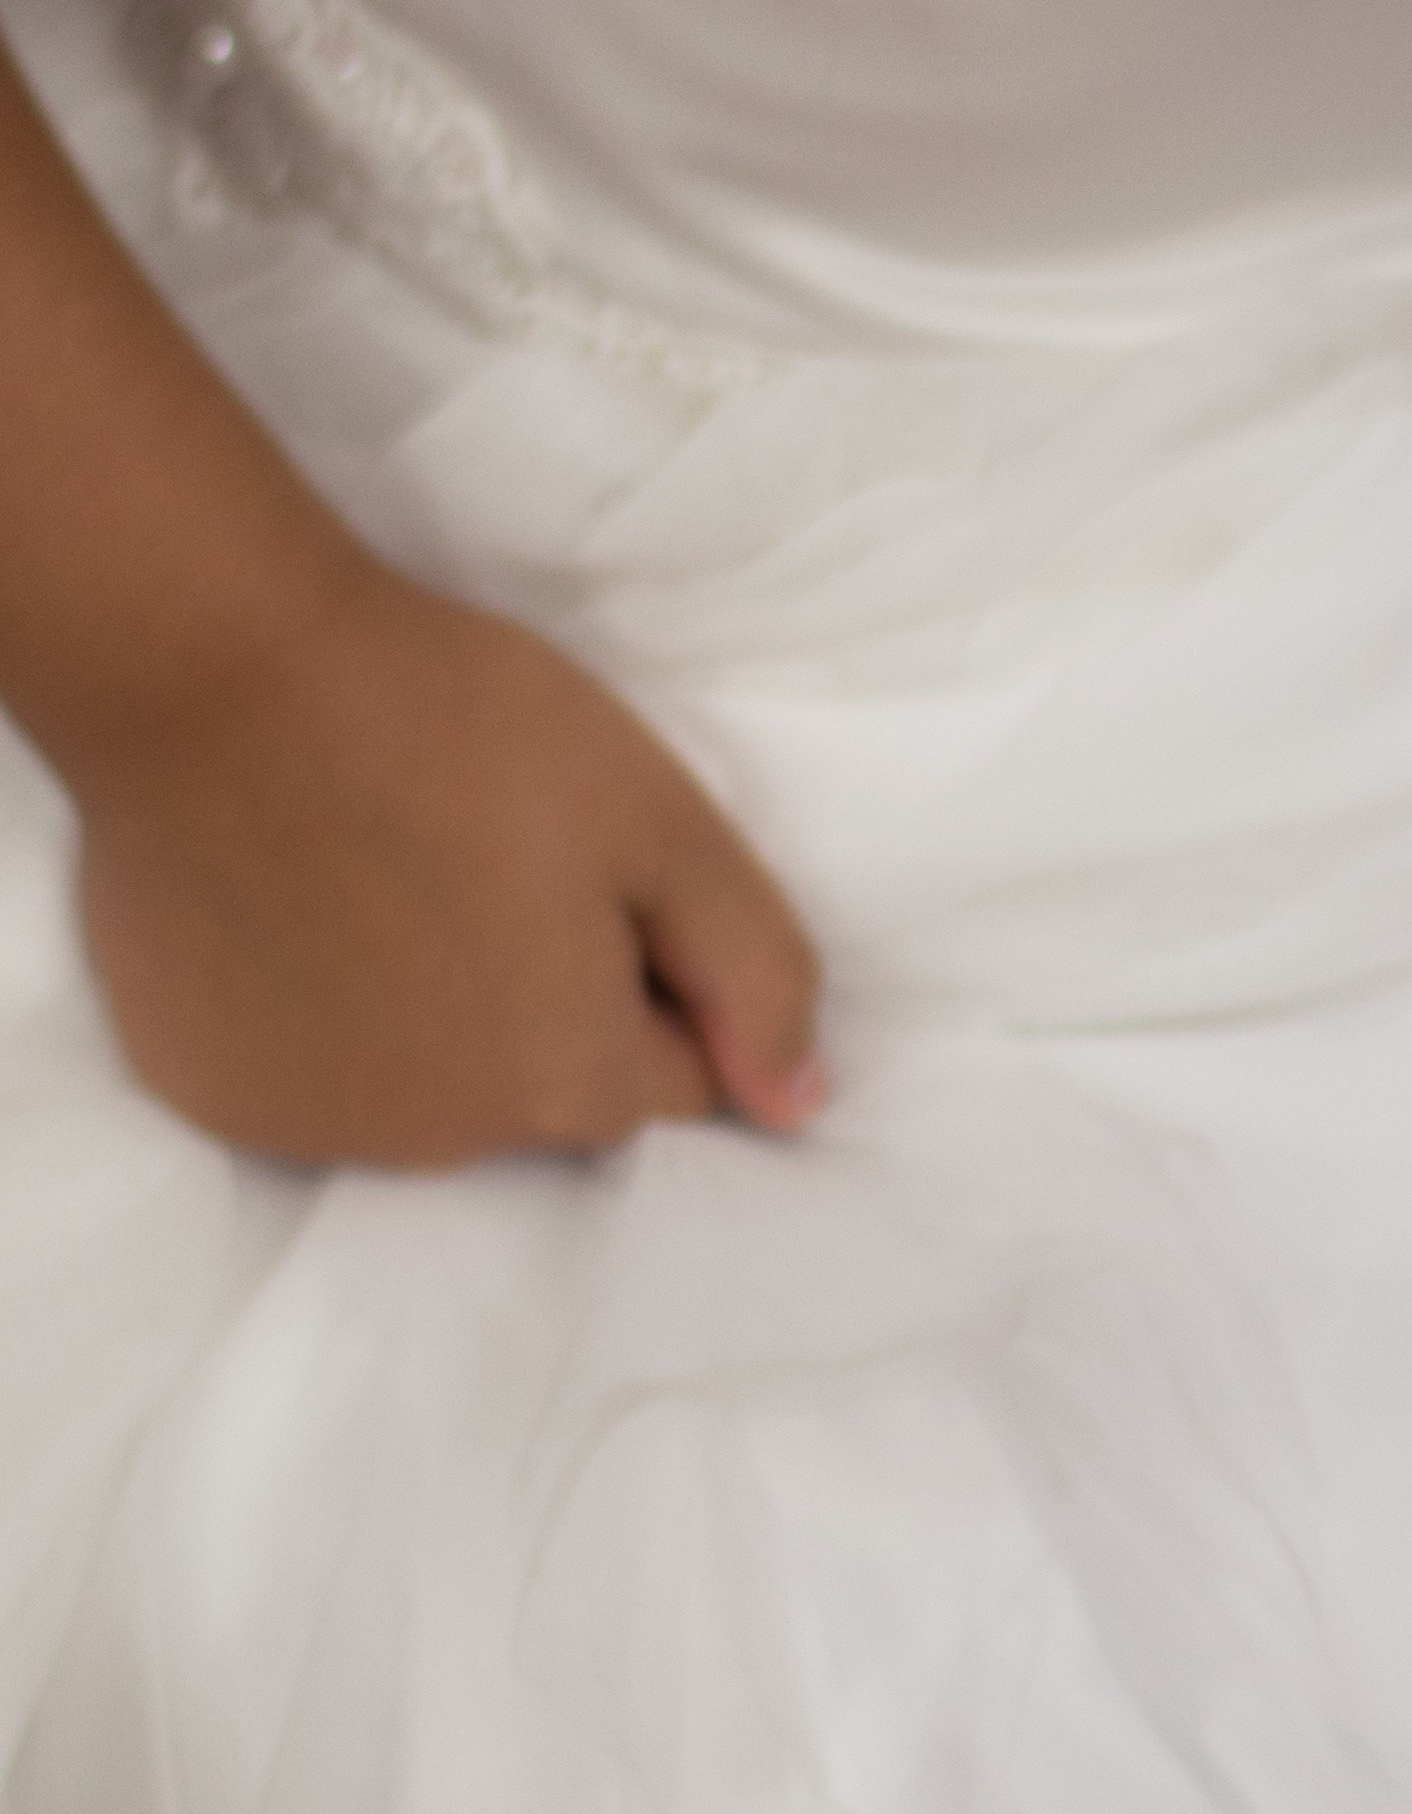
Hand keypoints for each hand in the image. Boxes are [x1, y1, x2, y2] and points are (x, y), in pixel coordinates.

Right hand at [71, 550, 826, 1170]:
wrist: (210, 670)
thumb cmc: (456, 726)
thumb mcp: (663, 821)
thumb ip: (756, 972)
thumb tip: (801, 1105)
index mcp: (564, 1083)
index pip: (679, 1074)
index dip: (658, 971)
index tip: (595, 871)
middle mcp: (441, 1143)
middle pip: (553, 1093)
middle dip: (551, 1006)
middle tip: (485, 858)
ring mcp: (313, 1124)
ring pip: (432, 1093)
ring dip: (436, 1019)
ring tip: (388, 876)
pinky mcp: (209, 1088)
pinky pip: (314, 1075)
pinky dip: (322, 1019)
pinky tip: (300, 911)